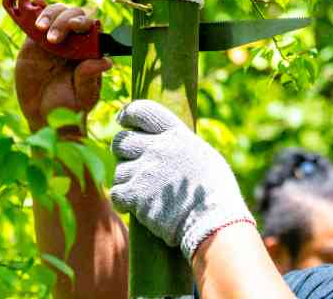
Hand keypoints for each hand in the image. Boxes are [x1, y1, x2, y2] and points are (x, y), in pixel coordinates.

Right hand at [14, 0, 111, 131]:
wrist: (43, 114)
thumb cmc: (69, 107)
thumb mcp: (82, 97)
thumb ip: (89, 79)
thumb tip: (106, 62)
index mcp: (90, 51)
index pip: (92, 27)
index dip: (84, 22)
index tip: (75, 26)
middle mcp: (74, 40)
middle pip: (73, 15)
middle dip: (63, 21)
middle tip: (53, 39)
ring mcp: (54, 38)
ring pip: (56, 12)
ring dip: (49, 14)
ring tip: (40, 29)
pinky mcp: (34, 40)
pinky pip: (35, 20)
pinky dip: (35, 8)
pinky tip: (34, 3)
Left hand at [110, 100, 254, 260]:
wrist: (214, 221)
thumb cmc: (216, 193)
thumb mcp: (205, 157)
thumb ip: (182, 147)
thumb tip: (168, 144)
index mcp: (177, 135)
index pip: (143, 111)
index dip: (128, 113)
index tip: (122, 120)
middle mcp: (158, 148)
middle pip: (121, 140)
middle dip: (122, 152)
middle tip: (132, 163)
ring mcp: (145, 171)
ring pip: (119, 170)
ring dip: (126, 181)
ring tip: (143, 193)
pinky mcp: (136, 195)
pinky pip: (116, 193)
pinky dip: (122, 202)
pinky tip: (133, 207)